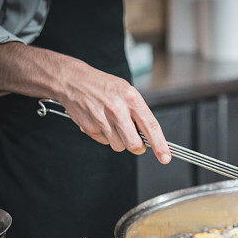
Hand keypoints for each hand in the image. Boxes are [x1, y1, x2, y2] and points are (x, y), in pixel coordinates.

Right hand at [0, 42, 170, 162]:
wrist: (73, 81)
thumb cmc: (104, 86)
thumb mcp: (127, 91)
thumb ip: (139, 113)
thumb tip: (150, 136)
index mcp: (131, 98)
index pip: (150, 126)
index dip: (160, 145)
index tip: (165, 157)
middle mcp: (118, 110)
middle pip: (134, 144)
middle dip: (138, 147)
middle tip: (137, 142)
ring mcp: (102, 120)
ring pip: (119, 146)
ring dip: (119, 141)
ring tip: (113, 124)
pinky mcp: (89, 127)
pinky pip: (104, 142)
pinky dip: (105, 137)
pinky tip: (101, 122)